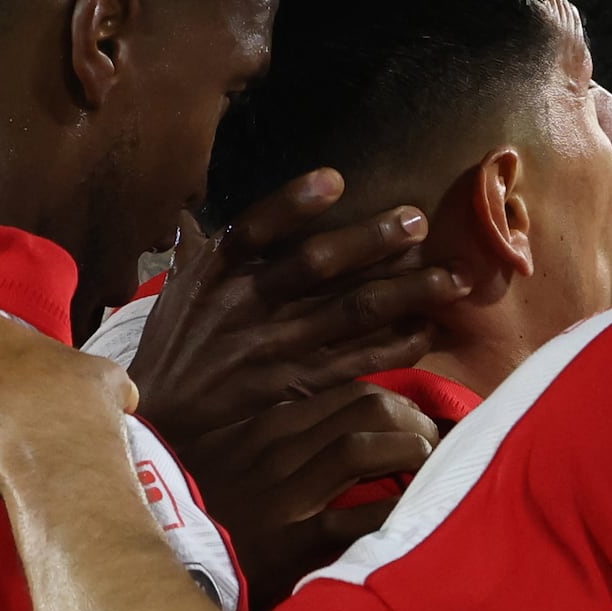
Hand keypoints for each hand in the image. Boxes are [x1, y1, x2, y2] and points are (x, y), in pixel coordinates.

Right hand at [126, 170, 449, 549]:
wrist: (160, 430)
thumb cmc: (172, 356)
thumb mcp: (173, 298)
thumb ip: (194, 254)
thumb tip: (191, 215)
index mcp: (212, 276)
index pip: (252, 229)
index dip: (292, 203)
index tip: (336, 179)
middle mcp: (244, 308)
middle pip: (315, 265)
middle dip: (371, 241)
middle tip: (419, 222)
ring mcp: (274, 351)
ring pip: (349, 313)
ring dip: (405, 291)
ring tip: (451, 277)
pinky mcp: (297, 389)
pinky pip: (356, 362)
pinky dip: (394, 346)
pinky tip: (428, 331)